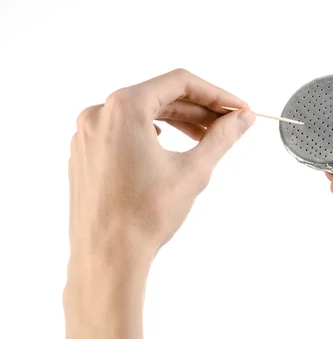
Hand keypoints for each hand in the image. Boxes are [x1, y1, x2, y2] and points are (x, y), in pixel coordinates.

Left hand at [68, 68, 254, 279]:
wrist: (107, 256)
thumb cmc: (146, 215)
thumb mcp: (194, 170)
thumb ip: (222, 137)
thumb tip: (242, 118)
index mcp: (124, 108)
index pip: (179, 83)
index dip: (215, 94)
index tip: (237, 109)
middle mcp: (99, 114)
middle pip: (160, 98)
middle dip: (198, 111)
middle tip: (228, 125)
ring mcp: (88, 135)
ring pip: (142, 116)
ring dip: (177, 124)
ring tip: (205, 140)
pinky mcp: (85, 155)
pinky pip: (123, 133)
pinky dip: (151, 136)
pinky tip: (169, 150)